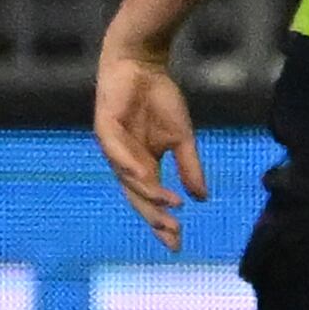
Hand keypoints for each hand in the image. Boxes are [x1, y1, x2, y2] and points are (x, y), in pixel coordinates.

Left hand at [94, 49, 208, 249]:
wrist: (143, 65)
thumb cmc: (158, 99)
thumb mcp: (181, 138)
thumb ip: (189, 167)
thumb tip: (203, 199)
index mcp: (142, 166)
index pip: (152, 201)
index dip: (163, 222)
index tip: (177, 244)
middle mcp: (125, 163)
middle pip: (138, 197)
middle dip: (155, 217)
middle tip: (172, 233)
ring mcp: (113, 147)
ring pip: (128, 178)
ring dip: (148, 193)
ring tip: (170, 206)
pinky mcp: (105, 127)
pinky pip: (114, 151)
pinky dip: (127, 164)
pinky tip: (141, 176)